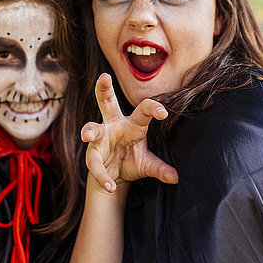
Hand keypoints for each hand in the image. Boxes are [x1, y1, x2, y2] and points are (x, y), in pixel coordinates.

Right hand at [81, 73, 177, 192]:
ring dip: (89, 131)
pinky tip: (109, 185)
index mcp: (133, 123)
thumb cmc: (132, 161)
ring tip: (87, 136)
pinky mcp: (92, 153)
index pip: (144, 109)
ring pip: (91, 127)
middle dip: (104, 89)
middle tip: (104, 77)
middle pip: (107, 102)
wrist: (114, 176)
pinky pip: (94, 163)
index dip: (153, 108)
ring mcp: (100, 137)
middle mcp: (114, 124)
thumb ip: (160, 169)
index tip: (164, 113)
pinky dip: (102, 175)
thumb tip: (176, 178)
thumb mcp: (147, 164)